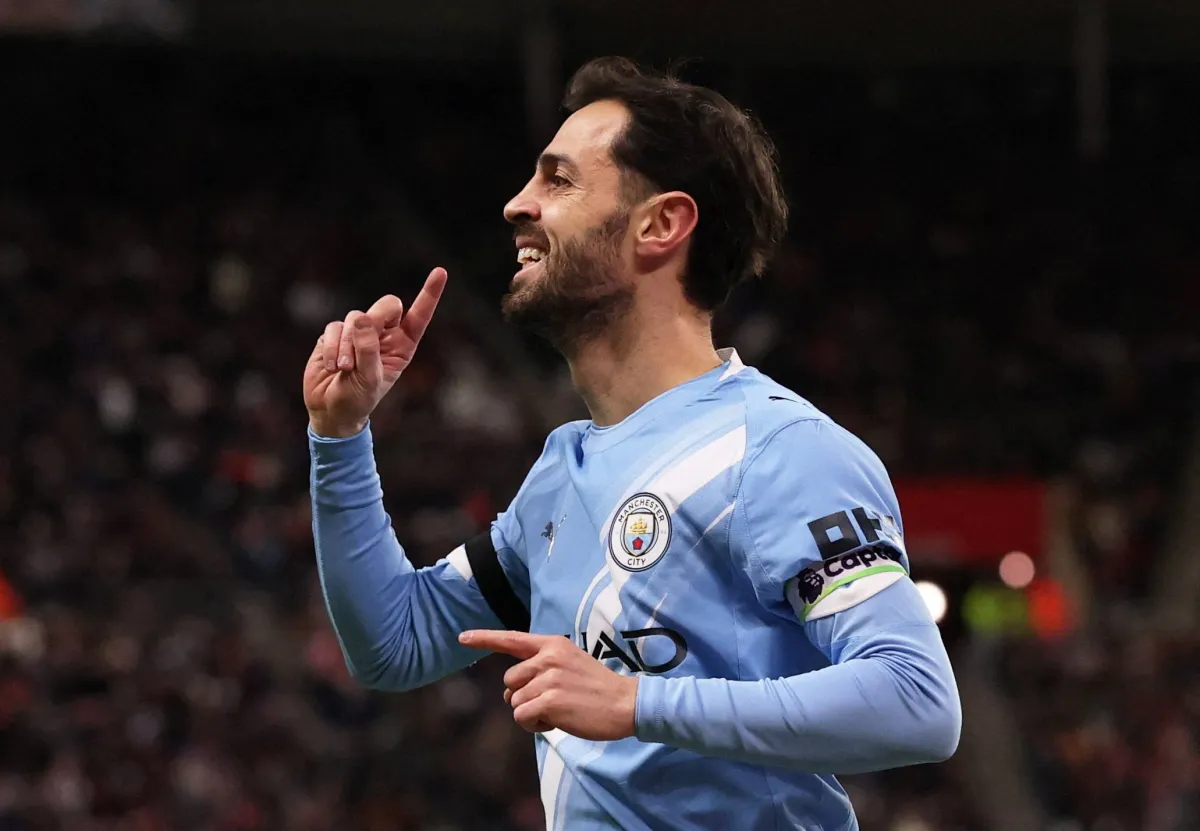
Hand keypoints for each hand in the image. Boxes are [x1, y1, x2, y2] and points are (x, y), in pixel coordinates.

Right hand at [304, 267, 447, 437]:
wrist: (330, 410)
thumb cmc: (358, 399)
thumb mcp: (370, 380)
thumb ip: (369, 350)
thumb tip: (361, 318)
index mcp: (403, 345)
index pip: (419, 315)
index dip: (429, 293)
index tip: (440, 272)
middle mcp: (383, 335)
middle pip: (386, 305)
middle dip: (374, 322)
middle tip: (361, 348)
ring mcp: (358, 332)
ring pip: (356, 317)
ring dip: (348, 345)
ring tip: (344, 369)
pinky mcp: (334, 335)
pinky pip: (333, 328)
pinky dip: (331, 347)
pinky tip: (331, 366)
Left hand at [459, 630, 638, 741]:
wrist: (624, 703)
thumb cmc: (596, 688)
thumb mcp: (570, 664)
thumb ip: (541, 669)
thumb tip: (511, 693)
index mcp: (553, 645)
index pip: (512, 639)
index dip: (484, 638)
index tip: (462, 637)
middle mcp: (548, 657)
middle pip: (510, 681)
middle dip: (522, 696)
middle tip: (550, 702)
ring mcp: (549, 678)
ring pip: (515, 702)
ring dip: (531, 713)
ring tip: (559, 711)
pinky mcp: (550, 701)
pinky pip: (522, 717)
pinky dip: (534, 725)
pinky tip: (556, 721)